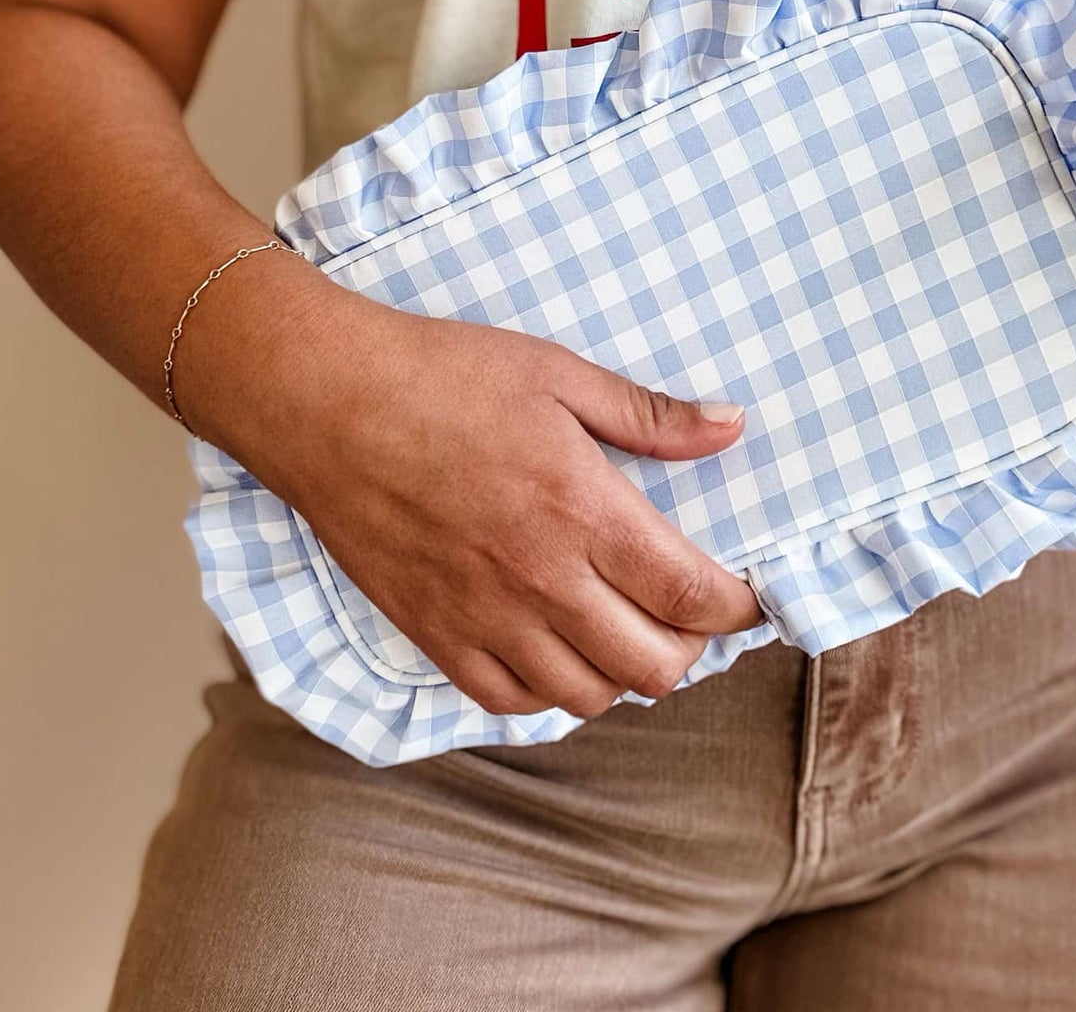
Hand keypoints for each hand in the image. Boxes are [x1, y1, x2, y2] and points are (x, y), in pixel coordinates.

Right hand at [236, 296, 763, 719]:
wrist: (326, 401)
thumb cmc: (441, 376)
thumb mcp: (558, 374)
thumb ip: (650, 416)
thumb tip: (731, 426)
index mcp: (582, 509)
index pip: (690, 595)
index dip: (737, 609)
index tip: (749, 598)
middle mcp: (541, 578)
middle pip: (652, 665)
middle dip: (690, 647)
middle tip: (688, 612)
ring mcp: (484, 616)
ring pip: (587, 696)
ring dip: (623, 673)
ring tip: (627, 630)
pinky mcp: (433, 634)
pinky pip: (509, 702)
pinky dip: (549, 690)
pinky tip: (558, 650)